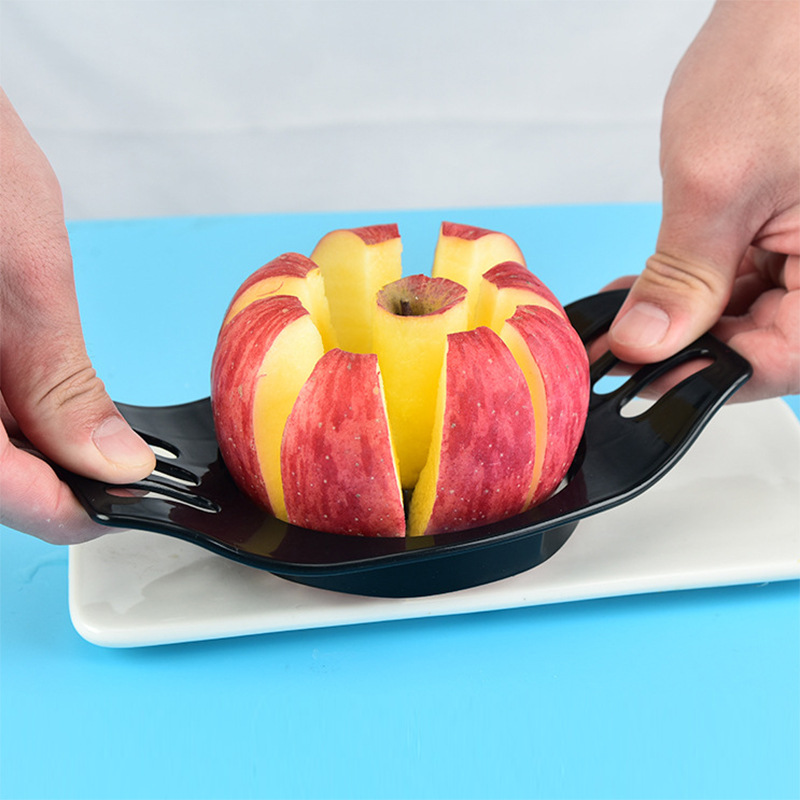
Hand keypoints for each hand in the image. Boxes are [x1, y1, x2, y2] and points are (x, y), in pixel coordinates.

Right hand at [0, 88, 154, 543]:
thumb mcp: (21, 272)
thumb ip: (59, 381)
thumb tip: (113, 462)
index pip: (13, 500)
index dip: (83, 510)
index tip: (137, 500)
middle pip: (0, 480)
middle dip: (65, 477)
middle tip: (131, 461)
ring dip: (40, 449)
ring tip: (100, 430)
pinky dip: (13, 411)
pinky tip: (44, 396)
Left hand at [607, 0, 798, 401]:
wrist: (791, 7)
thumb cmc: (783, 59)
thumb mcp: (716, 184)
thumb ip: (683, 277)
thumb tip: (647, 345)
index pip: (782, 361)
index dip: (705, 375)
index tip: (639, 377)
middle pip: (765, 342)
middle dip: (684, 345)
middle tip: (619, 343)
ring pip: (751, 316)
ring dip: (683, 317)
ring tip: (623, 312)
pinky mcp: (794, 231)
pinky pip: (748, 280)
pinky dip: (697, 286)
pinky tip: (648, 285)